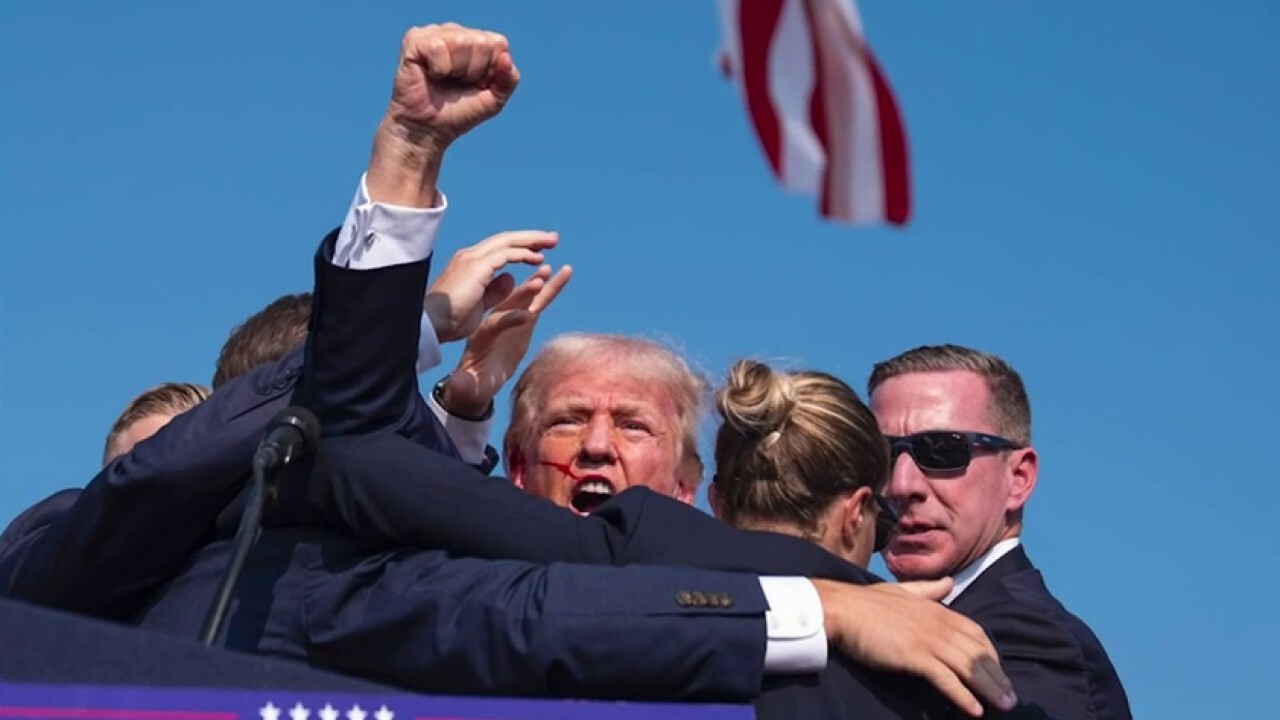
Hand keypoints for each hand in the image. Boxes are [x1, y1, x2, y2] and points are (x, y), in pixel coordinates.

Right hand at [367, 23, 520, 206]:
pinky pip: (438, 47)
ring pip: (460, 41)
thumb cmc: (459, 112)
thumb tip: (506, 57)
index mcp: (477, 41)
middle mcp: (456, 32)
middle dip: (473, 71)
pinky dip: (438, 68)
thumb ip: (509, 80)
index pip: (498, 43)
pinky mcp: (415, 40)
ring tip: (443, 79)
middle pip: (482, 42)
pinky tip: (430, 75)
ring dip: (456, 71)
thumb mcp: (494, 99)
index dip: (490, 70)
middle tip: (457, 84)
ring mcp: (434, 33)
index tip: (476, 84)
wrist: (428, 130)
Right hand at [424, 230, 558, 343]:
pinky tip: (539, 259)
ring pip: (507, 241)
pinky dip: (524, 254)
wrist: (431, 326)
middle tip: (552, 238)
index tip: (539, 248)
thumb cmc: (449, 321)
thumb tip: (509, 279)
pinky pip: (506, 254)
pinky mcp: (477, 267)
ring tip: (552, 242)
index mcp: (468, 264)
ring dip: (532, 241)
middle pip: (505, 239)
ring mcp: (472, 259)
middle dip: (530, 237)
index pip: (498, 248)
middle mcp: (469, 257)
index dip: (520, 246)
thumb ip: (493, 291)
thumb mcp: (478, 304)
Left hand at [441, 264, 572, 417]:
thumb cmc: (470, 383)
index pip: (496, 324)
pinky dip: (547, 288)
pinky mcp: (524, 322)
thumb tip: (457, 386)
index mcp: (481, 337)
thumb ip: (464, 384)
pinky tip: (557, 274)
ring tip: (551, 268)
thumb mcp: (466, 385)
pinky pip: (537, 301)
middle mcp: (496, 323)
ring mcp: (511, 319)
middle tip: (542, 275)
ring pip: (526, 297)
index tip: (525, 317)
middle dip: (527, 289)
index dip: (510, 320)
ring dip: (538, 282)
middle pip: (512, 302)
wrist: (474, 379)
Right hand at [814, 578, 1016, 716]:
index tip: (998, 670)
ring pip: (969, 667)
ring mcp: (928, 640)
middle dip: (998, 676)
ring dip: (990, 688)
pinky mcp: (915, 656)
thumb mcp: (902, 591)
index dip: (990, 652)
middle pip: (978, 652)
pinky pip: (947, 679)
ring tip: (1004, 706)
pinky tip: (975, 710)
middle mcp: (939, 623)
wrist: (842, 609)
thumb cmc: (866, 602)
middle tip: (1011, 697)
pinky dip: (963, 696)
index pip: (976, 632)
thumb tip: (948, 582)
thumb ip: (927, 590)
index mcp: (937, 608)